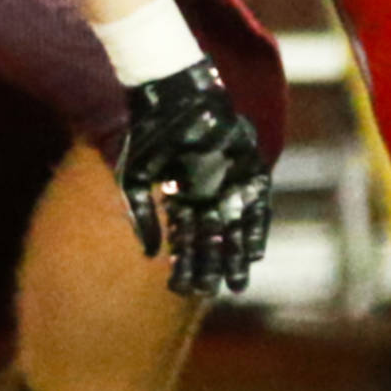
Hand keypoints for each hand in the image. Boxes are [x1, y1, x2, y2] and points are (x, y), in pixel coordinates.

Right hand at [114, 60, 273, 298]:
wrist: (173, 97)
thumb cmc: (148, 133)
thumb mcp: (134, 177)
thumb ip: (140, 214)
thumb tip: (149, 253)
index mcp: (181, 197)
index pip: (183, 239)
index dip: (183, 264)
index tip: (181, 290)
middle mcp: (206, 195)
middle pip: (211, 240)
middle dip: (210, 267)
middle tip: (210, 293)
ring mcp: (228, 184)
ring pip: (235, 229)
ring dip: (235, 257)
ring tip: (236, 286)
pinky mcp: (249, 170)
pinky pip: (256, 207)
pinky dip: (254, 229)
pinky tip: (254, 253)